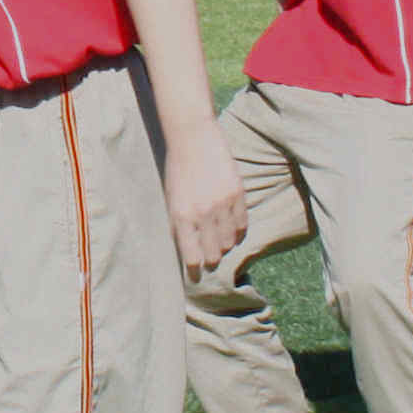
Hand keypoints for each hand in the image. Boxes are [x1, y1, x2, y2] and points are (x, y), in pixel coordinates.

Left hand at [165, 132, 245, 281]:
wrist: (193, 138)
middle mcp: (203, 214)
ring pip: (230, 242)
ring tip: (220, 242)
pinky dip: (238, 232)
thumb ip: (179, 224)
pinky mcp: (238, 194)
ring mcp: (223, 205)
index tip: (196, 274)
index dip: (195, 270)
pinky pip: (242, 225)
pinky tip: (232, 230)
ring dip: (225, 246)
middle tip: (210, 259)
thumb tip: (186, 248)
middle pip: (214, 254)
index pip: (192, 257)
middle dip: (211, 260)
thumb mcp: (170, 199)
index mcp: (181, 217)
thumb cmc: (177, 169)